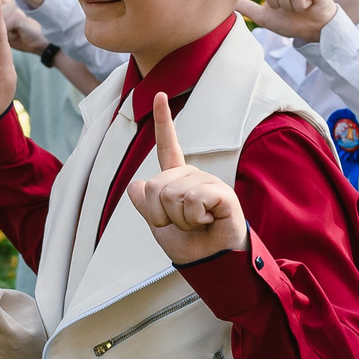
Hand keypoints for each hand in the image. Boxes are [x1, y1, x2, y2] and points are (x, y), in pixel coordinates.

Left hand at [0, 0, 49, 54]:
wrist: (43, 44)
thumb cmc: (26, 40)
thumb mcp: (6, 39)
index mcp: (7, 7)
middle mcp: (12, 4)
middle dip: (3, 27)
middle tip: (18, 32)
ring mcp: (16, 8)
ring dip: (8, 32)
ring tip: (22, 33)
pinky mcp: (19, 15)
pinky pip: (5, 26)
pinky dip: (12, 33)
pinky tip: (22, 33)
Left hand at [123, 93, 247, 264]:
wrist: (210, 263)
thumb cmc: (190, 245)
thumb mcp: (159, 225)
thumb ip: (146, 205)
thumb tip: (136, 184)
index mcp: (178, 180)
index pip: (167, 147)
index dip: (163, 121)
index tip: (160, 94)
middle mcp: (193, 176)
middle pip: (157, 185)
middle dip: (161, 214)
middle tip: (183, 224)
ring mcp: (208, 183)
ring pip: (173, 194)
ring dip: (179, 220)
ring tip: (197, 224)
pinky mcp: (222, 194)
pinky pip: (192, 200)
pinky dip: (193, 219)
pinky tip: (208, 221)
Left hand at [233, 0, 340, 42]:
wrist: (313, 31)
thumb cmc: (292, 22)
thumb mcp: (265, 17)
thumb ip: (248, 8)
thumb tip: (230, 3)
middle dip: (276, 2)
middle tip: (288, 7)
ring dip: (289, 5)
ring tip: (299, 5)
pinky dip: (299, 4)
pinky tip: (307, 4)